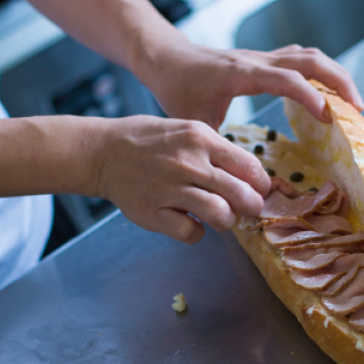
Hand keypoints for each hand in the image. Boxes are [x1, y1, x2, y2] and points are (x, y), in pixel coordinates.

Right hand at [89, 114, 270, 243]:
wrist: (102, 152)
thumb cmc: (150, 141)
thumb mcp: (187, 130)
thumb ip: (218, 150)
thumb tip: (253, 176)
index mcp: (200, 139)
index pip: (249, 166)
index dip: (261, 184)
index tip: (259, 190)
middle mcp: (188, 163)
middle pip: (241, 194)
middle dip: (252, 206)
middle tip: (247, 209)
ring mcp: (170, 189)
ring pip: (221, 215)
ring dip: (227, 221)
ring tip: (220, 216)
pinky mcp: (153, 212)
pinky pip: (191, 232)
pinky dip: (196, 232)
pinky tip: (190, 222)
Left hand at [139, 39, 363, 128]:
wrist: (167, 59)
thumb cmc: (177, 90)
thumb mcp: (195, 123)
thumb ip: (219, 147)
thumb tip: (239, 180)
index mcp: (242, 74)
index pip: (287, 79)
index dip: (312, 97)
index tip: (330, 119)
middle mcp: (257, 60)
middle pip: (310, 59)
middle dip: (339, 81)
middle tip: (358, 109)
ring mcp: (263, 57)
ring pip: (309, 55)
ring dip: (335, 75)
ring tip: (353, 102)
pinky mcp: (265, 60)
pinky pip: (301, 59)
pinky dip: (322, 74)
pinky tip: (330, 94)